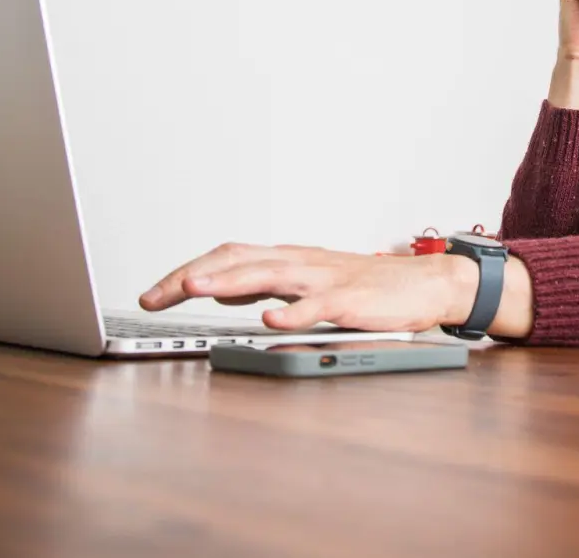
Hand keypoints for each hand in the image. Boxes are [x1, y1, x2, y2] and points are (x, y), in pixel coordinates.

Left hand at [138, 243, 475, 332]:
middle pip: (236, 260)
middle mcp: (299, 262)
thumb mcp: (307, 281)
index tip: (152, 293)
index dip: (186, 271)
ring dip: (228, 281)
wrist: (425, 284)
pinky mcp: (350, 300)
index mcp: (286, 259)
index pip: (226, 257)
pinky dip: (292, 312)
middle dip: (191, 275)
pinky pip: (318, 306)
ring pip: (269, 275)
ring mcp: (324, 279)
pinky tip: (270, 321)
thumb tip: (221, 288)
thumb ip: (264, 283)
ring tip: (195, 289)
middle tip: (154, 295)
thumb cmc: (368, 285)